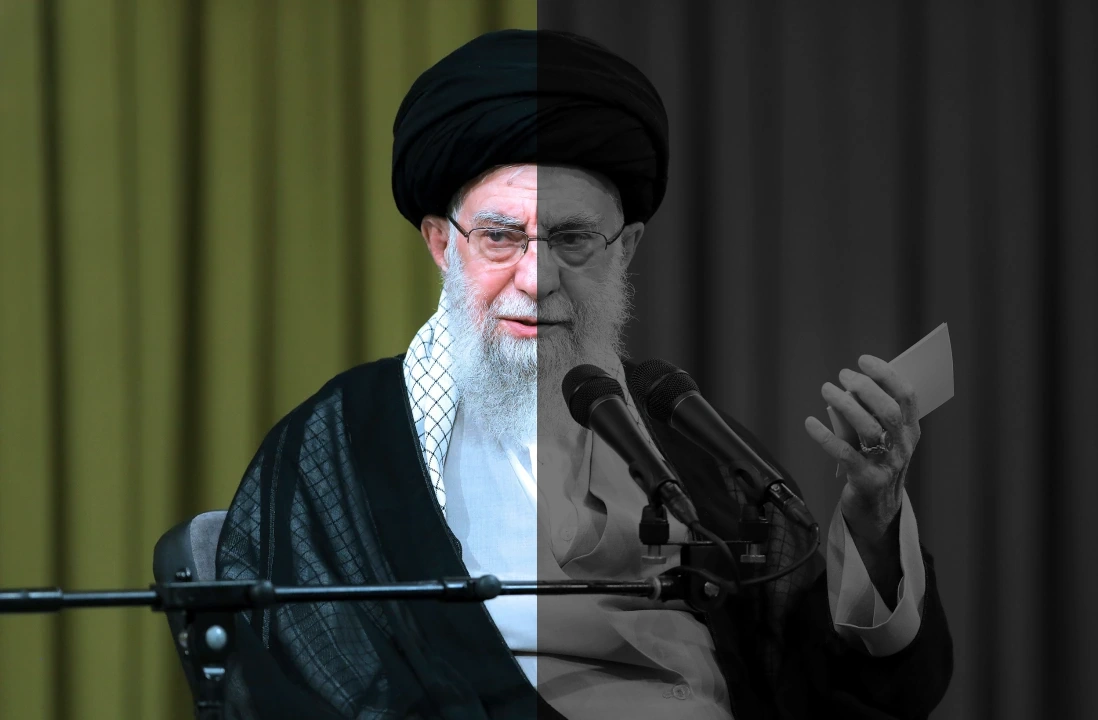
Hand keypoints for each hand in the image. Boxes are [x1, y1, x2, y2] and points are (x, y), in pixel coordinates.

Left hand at [804, 355, 920, 575]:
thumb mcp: (880, 439)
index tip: (864, 360)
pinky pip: (844, 454)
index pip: (907, 396)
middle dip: (865, 388)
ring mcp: (886, 465)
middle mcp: (902, 447)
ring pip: (869, 429)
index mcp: (911, 432)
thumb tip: (847, 386)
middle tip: (843, 375)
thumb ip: (870, 414)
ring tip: (827, 389)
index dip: (887, 374)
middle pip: (888, 410)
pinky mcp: (866, 481)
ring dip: (845, 405)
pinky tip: (810, 423)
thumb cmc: (875, 464)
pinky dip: (825, 435)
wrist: (877, 512)